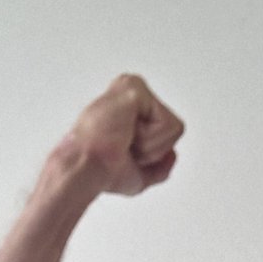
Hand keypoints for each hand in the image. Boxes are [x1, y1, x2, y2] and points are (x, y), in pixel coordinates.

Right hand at [60, 74, 184, 195]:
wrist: (87, 167)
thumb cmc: (103, 168)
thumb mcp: (140, 173)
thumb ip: (160, 165)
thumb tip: (173, 155)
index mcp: (131, 108)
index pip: (169, 129)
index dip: (154, 152)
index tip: (125, 151)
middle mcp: (132, 92)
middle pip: (175, 129)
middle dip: (155, 150)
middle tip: (125, 146)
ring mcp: (133, 87)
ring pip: (173, 127)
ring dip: (151, 145)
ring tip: (123, 140)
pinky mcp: (135, 88)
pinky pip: (167, 123)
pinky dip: (149, 139)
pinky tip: (125, 133)